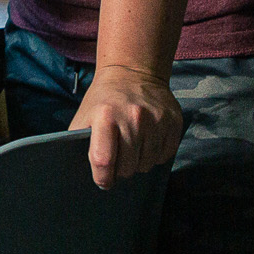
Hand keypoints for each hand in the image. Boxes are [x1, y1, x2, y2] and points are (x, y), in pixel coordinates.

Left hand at [69, 65, 183, 188]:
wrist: (132, 72)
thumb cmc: (103, 100)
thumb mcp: (84, 116)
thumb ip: (80, 142)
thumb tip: (86, 172)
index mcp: (105, 116)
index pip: (104, 160)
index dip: (102, 177)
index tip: (103, 181)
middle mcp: (133, 118)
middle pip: (128, 167)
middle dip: (121, 170)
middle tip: (118, 160)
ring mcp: (156, 120)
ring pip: (147, 164)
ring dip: (138, 163)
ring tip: (132, 148)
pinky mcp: (173, 122)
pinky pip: (164, 155)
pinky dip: (155, 155)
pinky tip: (147, 142)